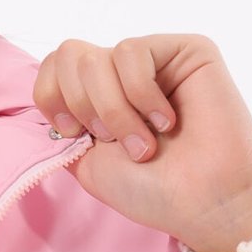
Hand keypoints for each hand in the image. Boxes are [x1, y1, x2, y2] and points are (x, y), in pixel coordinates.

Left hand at [31, 32, 251, 251]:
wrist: (204, 202)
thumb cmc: (153, 190)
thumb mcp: (86, 163)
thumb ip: (61, 126)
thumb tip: (46, 90)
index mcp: (98, 98)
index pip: (51, 66)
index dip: (50, 98)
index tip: (74, 134)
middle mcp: (123, 75)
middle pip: (68, 55)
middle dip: (83, 106)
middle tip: (115, 141)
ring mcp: (154, 60)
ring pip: (96, 59)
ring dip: (114, 111)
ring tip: (146, 143)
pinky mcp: (185, 49)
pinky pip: (131, 51)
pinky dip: (140, 94)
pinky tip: (168, 120)